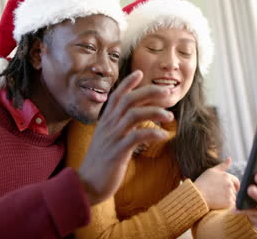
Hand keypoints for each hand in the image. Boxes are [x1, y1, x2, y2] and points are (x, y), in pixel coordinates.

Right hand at [78, 70, 173, 204]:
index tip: (140, 72)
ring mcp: (112, 137)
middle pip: (129, 100)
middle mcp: (108, 125)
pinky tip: (163, 135)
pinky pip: (137, 136)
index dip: (128, 83)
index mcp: (105, 121)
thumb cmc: (100, 163)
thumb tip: (132, 118)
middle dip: (150, 92)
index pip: (116, 96)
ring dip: (155, 112)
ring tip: (170, 117)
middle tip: (167, 91)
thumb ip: (117, 127)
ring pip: (134, 114)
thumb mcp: (106, 140)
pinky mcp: (117, 151)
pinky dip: (152, 133)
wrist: (86, 185)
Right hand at [194, 158, 239, 209]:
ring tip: (217, 198)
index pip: (236, 181)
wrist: (197, 195)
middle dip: (229, 192)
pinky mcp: (228, 202)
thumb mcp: (211, 171)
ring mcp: (230, 193)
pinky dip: (227, 204)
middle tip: (219, 194)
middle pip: (234, 190)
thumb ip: (222, 166)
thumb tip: (230, 159)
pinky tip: (219, 203)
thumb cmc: (202, 182)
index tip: (232, 188)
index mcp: (227, 176)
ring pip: (233, 197)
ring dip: (228, 198)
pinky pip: (231, 204)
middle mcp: (230, 184)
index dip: (235, 185)